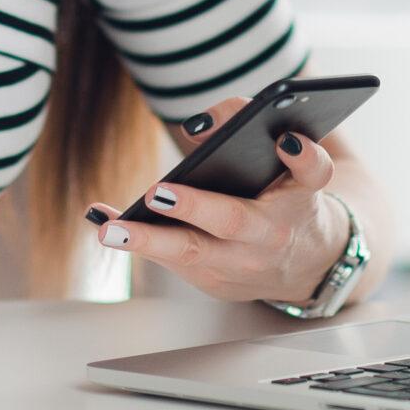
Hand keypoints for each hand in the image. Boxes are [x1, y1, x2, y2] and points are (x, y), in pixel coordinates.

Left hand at [84, 95, 350, 304]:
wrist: (305, 263)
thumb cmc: (288, 197)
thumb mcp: (291, 161)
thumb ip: (251, 126)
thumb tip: (199, 127)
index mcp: (298, 198)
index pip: (306, 174)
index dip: (300, 158)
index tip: (285, 141)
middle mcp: (271, 237)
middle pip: (232, 223)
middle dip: (194, 207)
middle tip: (156, 193)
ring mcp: (241, 267)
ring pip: (191, 257)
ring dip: (147, 242)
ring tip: (108, 229)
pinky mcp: (214, 282)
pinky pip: (172, 263)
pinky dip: (137, 245)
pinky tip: (103, 225)